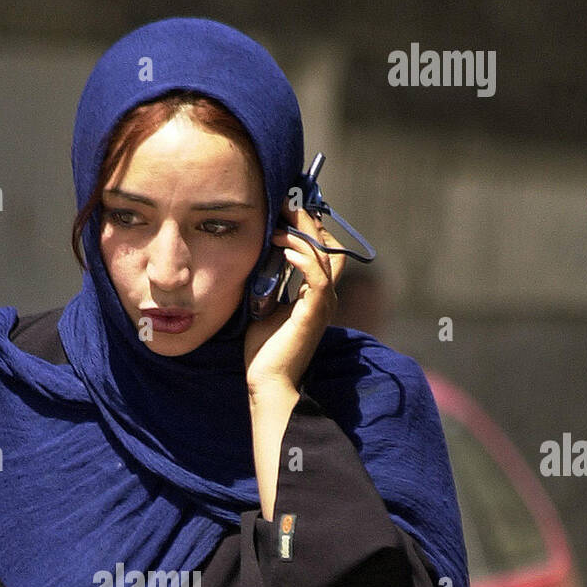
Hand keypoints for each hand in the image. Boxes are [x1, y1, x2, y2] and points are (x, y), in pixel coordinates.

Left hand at [244, 203, 345, 401]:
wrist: (267, 383)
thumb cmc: (264, 352)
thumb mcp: (264, 308)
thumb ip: (269, 285)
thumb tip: (258, 260)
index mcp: (315, 295)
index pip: (322, 251)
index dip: (308, 228)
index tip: (286, 210)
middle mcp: (324, 297)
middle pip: (329, 246)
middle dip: (309, 222)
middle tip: (286, 203)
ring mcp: (322, 305)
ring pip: (324, 256)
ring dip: (302, 234)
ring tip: (280, 223)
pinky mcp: (313, 313)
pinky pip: (317, 276)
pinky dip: (303, 258)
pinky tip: (284, 248)